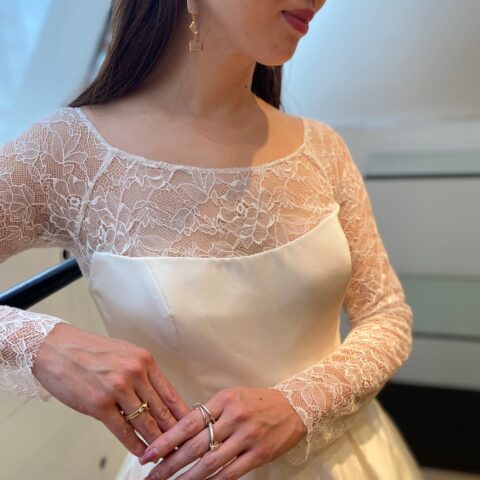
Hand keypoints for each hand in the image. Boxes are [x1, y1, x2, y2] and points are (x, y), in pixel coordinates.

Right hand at [32, 322, 191, 456]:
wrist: (56, 348)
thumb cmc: (90, 351)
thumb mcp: (125, 353)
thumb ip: (143, 373)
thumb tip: (158, 397)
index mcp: (144, 360)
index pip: (171, 393)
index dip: (183, 414)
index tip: (192, 427)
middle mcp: (135, 373)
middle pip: (162, 410)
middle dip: (175, 432)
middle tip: (185, 446)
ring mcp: (117, 389)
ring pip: (145, 422)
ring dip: (157, 442)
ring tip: (166, 454)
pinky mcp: (99, 404)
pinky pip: (123, 430)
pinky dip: (135, 444)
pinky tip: (141, 453)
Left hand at [138, 386, 306, 479]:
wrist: (293, 405)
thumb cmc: (258, 401)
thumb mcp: (233, 397)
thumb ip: (211, 412)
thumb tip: (182, 432)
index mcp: (224, 400)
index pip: (189, 422)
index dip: (167, 440)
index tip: (148, 454)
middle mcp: (234, 417)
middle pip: (196, 445)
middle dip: (170, 464)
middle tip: (151, 477)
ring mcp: (247, 436)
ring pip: (211, 463)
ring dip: (188, 478)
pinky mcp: (259, 453)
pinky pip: (231, 473)